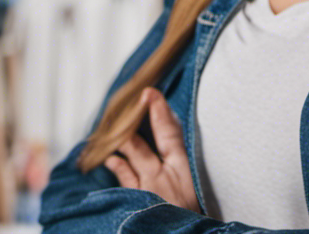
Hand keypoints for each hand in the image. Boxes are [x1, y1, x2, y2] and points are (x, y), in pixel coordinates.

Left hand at [104, 88, 198, 208]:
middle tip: (121, 105)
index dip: (159, 111)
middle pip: (143, 142)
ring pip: (129, 158)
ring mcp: (147, 190)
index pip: (170, 132)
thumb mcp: (198, 189)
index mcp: (184, 170)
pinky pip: (123, 180)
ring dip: (119, 142)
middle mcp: (163, 176)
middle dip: (131, 122)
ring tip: (109, 127)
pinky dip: (117, 167)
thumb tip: (177, 148)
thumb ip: (187, 168)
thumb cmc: (196, 216)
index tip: (149, 93)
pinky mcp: (135, 204)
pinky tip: (110, 158)